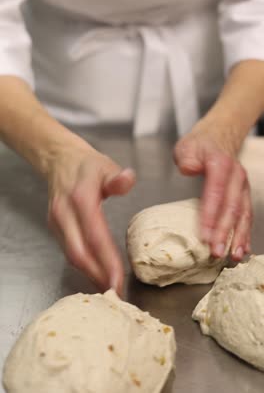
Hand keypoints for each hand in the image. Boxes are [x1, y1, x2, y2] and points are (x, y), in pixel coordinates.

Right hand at [47, 139, 135, 293]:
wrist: (60, 160)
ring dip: (91, 274)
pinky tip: (97, 274)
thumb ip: (118, 177)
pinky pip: (69, 252)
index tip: (119, 278)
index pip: (94, 235)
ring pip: (72, 256)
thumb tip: (127, 180)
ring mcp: (57, 223)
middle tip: (116, 292)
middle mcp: (65, 214)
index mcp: (80, 198)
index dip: (106, 260)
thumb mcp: (106, 165)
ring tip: (110, 288)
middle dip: (98, 276)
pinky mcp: (55, 228)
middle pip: (79, 253)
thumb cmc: (87, 166)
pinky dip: (84, 266)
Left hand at [174, 122, 251, 260]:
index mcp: (221, 165)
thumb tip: (189, 169)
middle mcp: (236, 177)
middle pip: (231, 207)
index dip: (211, 215)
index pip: (216, 193)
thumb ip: (187, 157)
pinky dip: (245, 233)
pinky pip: (246, 215)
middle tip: (216, 252)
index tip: (205, 235)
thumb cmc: (200, 145)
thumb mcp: (187, 146)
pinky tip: (242, 249)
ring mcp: (242, 186)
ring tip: (233, 256)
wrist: (218, 137)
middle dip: (225, 232)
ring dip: (239, 237)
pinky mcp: (243, 194)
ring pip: (243, 214)